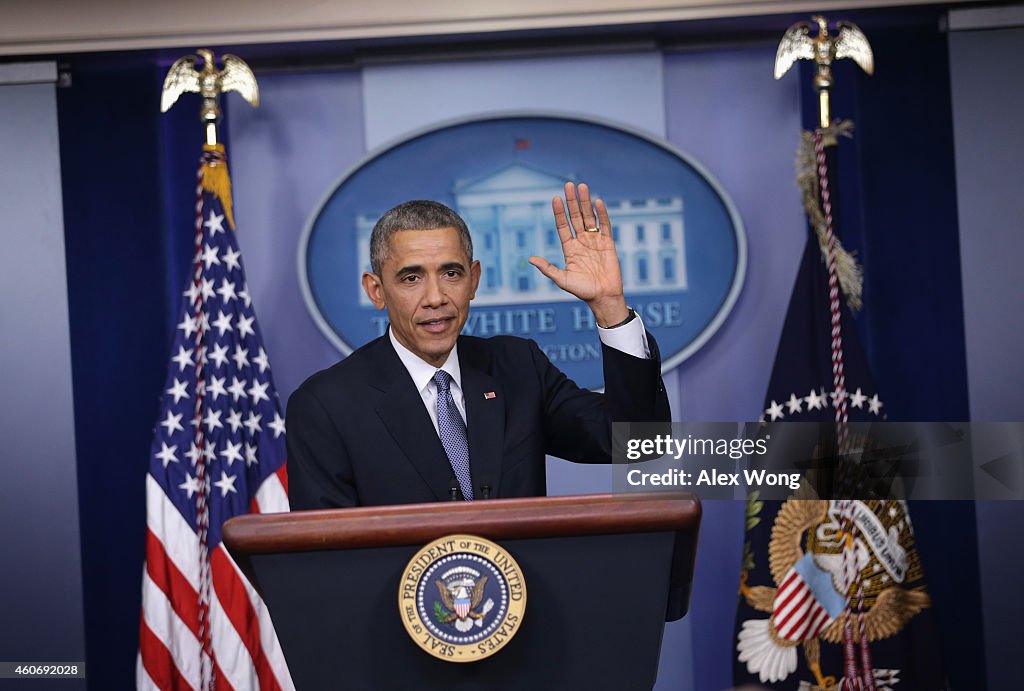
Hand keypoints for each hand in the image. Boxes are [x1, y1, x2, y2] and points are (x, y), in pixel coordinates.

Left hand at [529, 182, 628, 326]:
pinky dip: (602, 214)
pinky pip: (605, 225)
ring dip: (585, 203)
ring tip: (582, 187)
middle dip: (572, 201)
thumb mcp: (562, 279)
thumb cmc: (582, 291)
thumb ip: (547, 268)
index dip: (559, 212)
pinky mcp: (608, 243)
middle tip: (568, 185)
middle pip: (576, 217)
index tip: (555, 199)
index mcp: (570, 248)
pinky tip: (597, 202)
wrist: (603, 297)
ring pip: (589, 217)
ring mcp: (595, 241)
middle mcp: (581, 242)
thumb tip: (530, 259)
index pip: (563, 226)